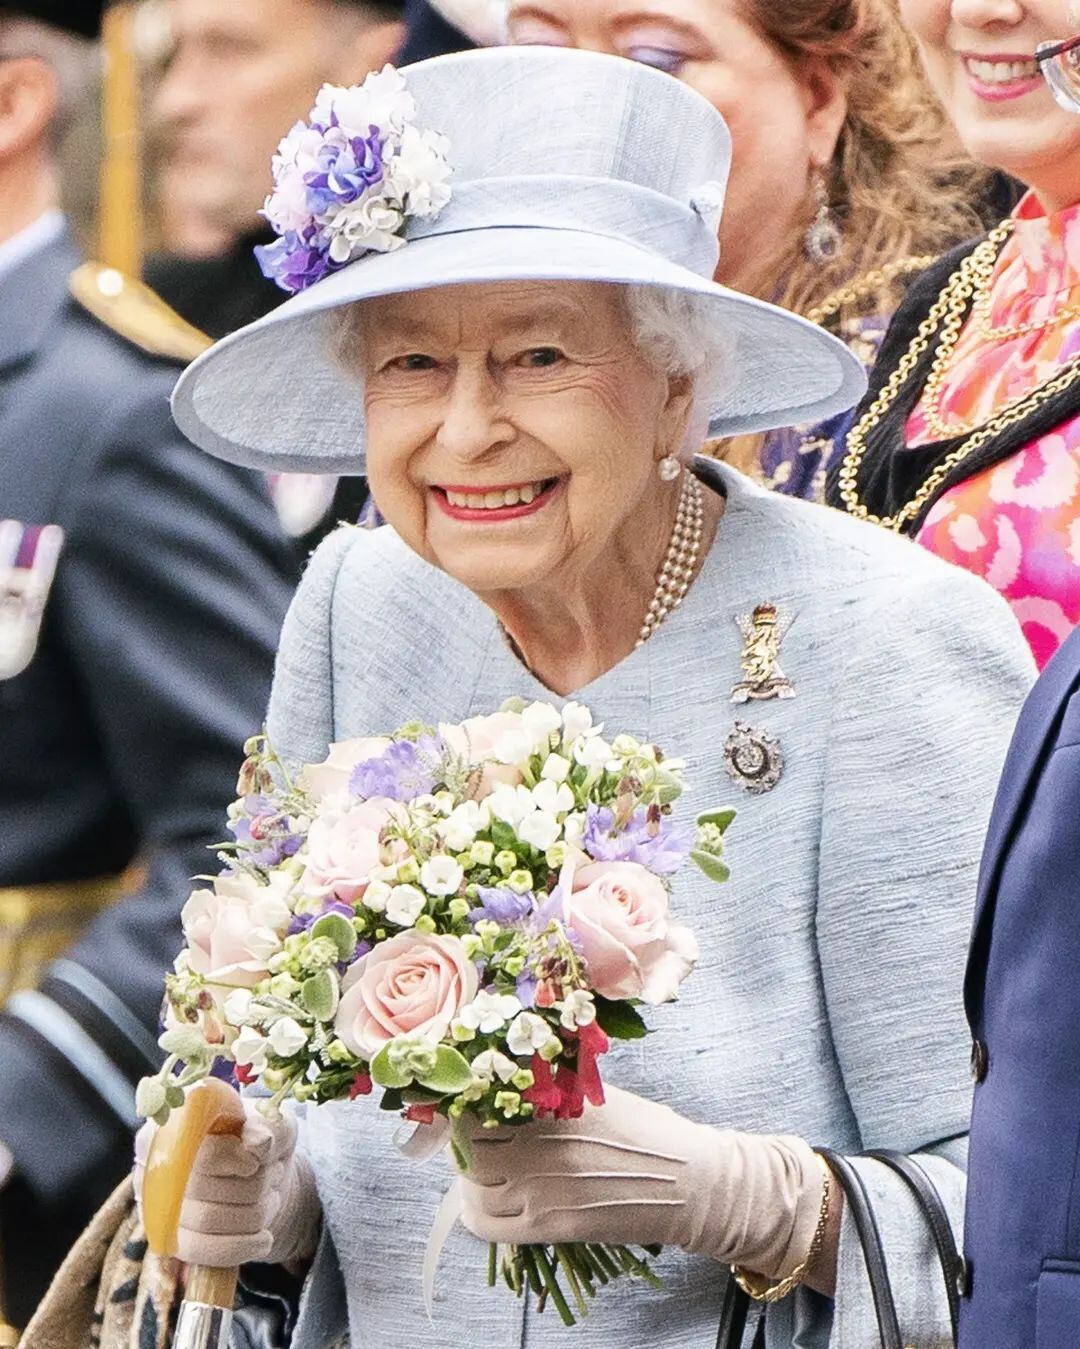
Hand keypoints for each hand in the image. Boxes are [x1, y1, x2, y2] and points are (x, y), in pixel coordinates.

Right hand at [133, 1102, 320, 1267]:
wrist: (260, 1172)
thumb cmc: (259, 1139)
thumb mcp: (270, 1122)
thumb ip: (265, 1126)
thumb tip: (258, 1143)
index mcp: (172, 1126)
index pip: (189, 1148)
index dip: (228, 1158)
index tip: (255, 1162)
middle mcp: (153, 1166)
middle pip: (200, 1188)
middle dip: (250, 1185)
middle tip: (271, 1174)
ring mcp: (159, 1208)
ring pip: (206, 1221)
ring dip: (253, 1212)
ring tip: (270, 1197)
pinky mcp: (173, 1241)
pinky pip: (203, 1254)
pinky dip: (242, 1247)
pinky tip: (265, 1238)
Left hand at [459, 1085, 823, 1280]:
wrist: (689, 1184)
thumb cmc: (649, 1131)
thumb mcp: (597, 1093)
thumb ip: (551, 1086)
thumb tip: (506, 1073)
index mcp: (555, 1106)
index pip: (480, 1100)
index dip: (462, 1096)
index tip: (461, 1091)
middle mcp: (542, 1149)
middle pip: (468, 1143)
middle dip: (461, 1133)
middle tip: (468, 1125)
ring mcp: (542, 1192)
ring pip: (471, 1184)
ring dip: (466, 1171)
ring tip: (478, 1159)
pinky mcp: (549, 1227)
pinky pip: (486, 1224)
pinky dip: (474, 1210)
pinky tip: (482, 1196)